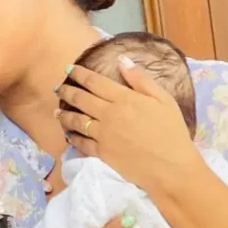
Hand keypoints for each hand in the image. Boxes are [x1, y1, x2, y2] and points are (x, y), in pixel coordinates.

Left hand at [57, 59, 227, 227]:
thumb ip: (140, 79)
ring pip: (76, 121)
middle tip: (56, 88)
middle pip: (81, 99)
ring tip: (56, 111)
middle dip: (67, 92)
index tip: (68, 69)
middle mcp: (108, 114)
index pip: (95, 82)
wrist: (170, 167)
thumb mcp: (163, 99)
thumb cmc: (171, 131)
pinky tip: (68, 134)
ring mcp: (102, 134)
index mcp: (124, 98)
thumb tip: (121, 60)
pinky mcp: (101, 153)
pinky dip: (72, 137)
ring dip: (64, 115)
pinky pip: (81, 143)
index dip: (79, 74)